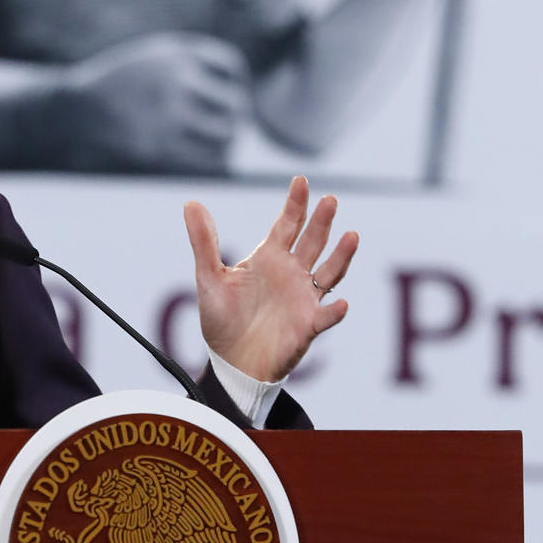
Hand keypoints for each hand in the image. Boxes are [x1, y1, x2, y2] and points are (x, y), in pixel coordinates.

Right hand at [59, 32, 250, 172]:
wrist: (80, 107)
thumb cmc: (125, 81)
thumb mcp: (157, 56)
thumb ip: (194, 64)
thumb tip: (241, 91)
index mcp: (176, 54)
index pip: (231, 66)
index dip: (238, 82)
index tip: (231, 92)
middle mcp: (175, 80)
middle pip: (233, 102)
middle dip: (236, 114)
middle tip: (232, 122)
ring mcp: (167, 114)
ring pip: (224, 132)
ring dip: (229, 138)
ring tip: (224, 140)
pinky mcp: (159, 146)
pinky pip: (206, 158)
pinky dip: (217, 159)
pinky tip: (213, 156)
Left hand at [184, 176, 356, 382]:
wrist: (231, 360)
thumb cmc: (222, 318)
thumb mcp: (208, 277)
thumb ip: (203, 241)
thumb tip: (191, 203)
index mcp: (269, 258)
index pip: (287, 224)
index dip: (295, 204)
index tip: (301, 181)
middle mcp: (291, 273)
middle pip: (312, 241)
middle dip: (321, 221)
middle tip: (330, 199)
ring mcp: (303, 298)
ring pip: (329, 272)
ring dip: (341, 255)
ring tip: (352, 236)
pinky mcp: (307, 326)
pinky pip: (325, 317)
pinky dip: (334, 311)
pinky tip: (340, 304)